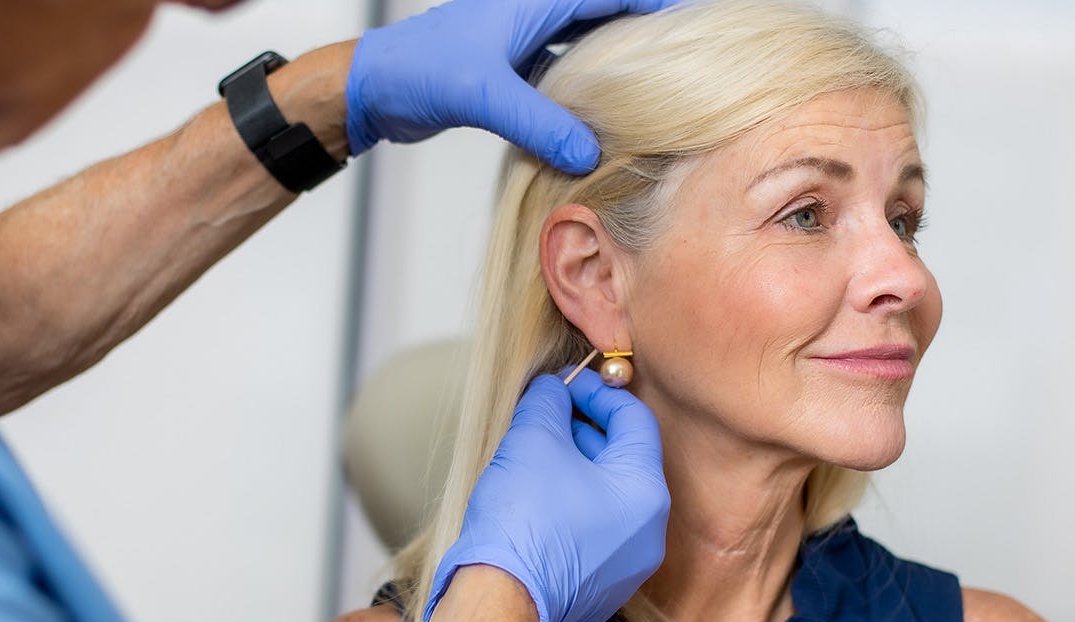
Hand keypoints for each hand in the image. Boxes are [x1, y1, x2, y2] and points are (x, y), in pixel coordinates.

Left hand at [345, 0, 679, 173]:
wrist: (374, 86)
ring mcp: (525, 37)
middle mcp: (536, 9)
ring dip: (618, 66)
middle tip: (690, 66)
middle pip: (610, 14)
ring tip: (659, 92)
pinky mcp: (514, 67)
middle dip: (648, 37)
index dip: (661, 6)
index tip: (700, 29)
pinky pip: (566, 72)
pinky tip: (606, 117)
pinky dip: (587, 89)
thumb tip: (589, 154)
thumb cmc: (418, 70)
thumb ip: (538, 122)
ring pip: (589, 45)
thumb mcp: (484, 94)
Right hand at [421, 369, 669, 621]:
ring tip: (536, 455)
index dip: (598, 393)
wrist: (498, 601)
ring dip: (577, 469)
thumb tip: (553, 389)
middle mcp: (649, 533)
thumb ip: (549, 401)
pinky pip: (595, 534)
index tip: (566, 384)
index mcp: (646, 492)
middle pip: (624, 461)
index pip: (635, 421)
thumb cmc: (522, 519)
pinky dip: (572, 508)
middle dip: (585, 431)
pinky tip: (536, 501)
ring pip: (608, 499)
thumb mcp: (532, 439)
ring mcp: (628, 567)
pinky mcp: (602, 590)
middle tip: (548, 415)